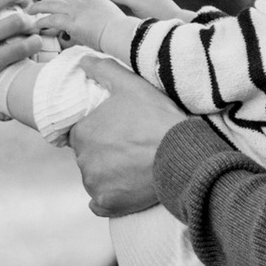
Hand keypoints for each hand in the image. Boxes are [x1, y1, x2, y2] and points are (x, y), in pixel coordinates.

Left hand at [43, 0, 133, 57]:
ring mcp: (76, 10)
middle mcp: (82, 1)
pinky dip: (42, 21)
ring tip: (30, 11)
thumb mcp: (107, 15)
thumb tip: (91, 21)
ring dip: (39, 7)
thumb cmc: (118, 29)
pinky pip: (52, 19)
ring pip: (51, 4)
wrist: (121, 33)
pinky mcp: (72, 22)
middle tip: (35, 2)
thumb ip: (96, 14)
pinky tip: (36, 24)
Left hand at [69, 73, 182, 214]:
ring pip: (94, 178)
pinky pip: (100, 203)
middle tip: (130, 147)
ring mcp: (94, 185)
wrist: (183, 156)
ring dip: (108, 174)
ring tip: (134, 165)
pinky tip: (126, 187)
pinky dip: (109, 197)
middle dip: (104, 152)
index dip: (100, 131)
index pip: (82, 133)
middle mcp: (83, 160)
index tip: (119, 131)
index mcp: (83, 132)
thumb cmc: (157, 120)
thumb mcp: (131, 85)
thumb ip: (103, 69)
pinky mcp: (107, 204)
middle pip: (88, 156)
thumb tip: (82, 60)